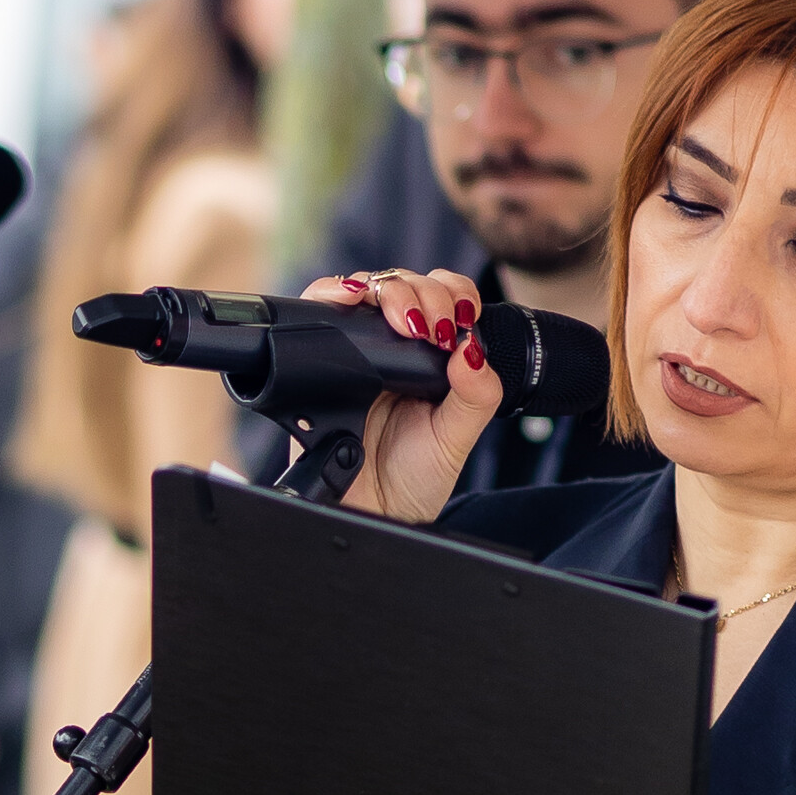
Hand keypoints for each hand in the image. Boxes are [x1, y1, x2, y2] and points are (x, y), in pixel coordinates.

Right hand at [301, 269, 502, 520]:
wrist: (370, 510)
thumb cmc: (412, 479)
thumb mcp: (456, 439)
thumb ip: (476, 396)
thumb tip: (473, 348)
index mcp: (433, 359)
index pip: (444, 297)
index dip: (454, 293)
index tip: (460, 318)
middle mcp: (394, 348)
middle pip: (405, 284)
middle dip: (423, 293)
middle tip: (432, 329)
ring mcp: (356, 351)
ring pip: (367, 288)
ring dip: (387, 290)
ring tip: (402, 321)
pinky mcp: (320, 359)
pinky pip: (318, 309)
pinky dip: (332, 293)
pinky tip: (351, 300)